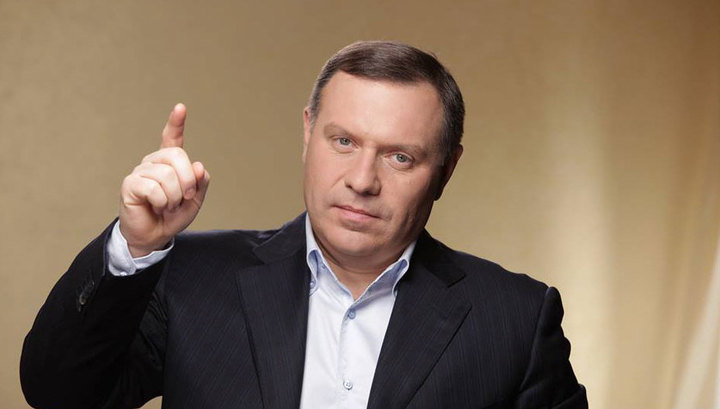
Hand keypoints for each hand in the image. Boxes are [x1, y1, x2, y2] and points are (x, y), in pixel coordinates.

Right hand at [118, 103, 210, 256]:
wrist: (154, 235)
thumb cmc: (172, 216)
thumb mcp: (195, 200)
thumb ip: (200, 183)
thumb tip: (198, 166)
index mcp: (170, 163)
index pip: (172, 138)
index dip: (176, 123)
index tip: (180, 108)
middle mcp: (154, 162)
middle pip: (177, 156)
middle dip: (188, 181)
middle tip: (184, 198)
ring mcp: (141, 171)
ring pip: (167, 176)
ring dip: (174, 197)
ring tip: (167, 206)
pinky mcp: (130, 184)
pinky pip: (154, 188)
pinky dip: (162, 202)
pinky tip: (156, 206)